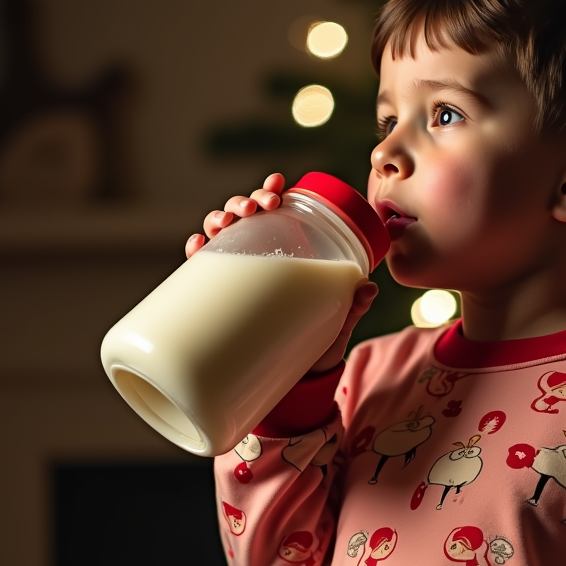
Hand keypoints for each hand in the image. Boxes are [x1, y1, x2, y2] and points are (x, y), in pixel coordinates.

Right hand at [184, 172, 378, 373]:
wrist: (297, 380)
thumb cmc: (318, 343)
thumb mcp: (338, 322)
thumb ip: (353, 305)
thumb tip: (370, 287)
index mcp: (286, 253)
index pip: (275, 213)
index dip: (271, 192)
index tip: (277, 184)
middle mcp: (259, 258)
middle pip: (245, 216)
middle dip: (245, 201)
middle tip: (258, 207)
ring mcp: (238, 275)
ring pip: (220, 233)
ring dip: (219, 217)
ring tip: (226, 222)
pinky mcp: (220, 297)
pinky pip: (201, 268)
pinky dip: (196, 250)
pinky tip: (197, 244)